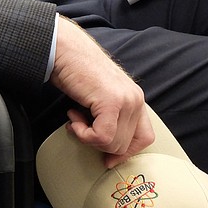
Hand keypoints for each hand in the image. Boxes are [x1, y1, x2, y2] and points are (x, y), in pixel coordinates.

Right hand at [49, 17, 154, 166]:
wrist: (63, 49)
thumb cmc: (75, 69)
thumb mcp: (99, 96)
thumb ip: (110, 117)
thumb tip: (109, 152)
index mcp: (135, 98)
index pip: (144, 138)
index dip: (124, 152)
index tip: (107, 158)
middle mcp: (135, 100)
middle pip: (124, 145)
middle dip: (97, 142)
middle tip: (79, 124)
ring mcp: (126, 101)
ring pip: (112, 143)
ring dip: (87, 135)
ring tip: (75, 116)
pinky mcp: (111, 102)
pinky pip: (102, 136)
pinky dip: (83, 134)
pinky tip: (72, 116)